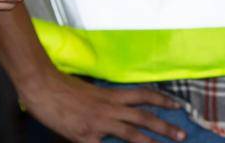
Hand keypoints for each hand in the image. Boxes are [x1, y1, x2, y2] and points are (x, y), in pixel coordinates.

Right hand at [18, 67, 187, 142]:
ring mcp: (98, 124)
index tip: (177, 105)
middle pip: (143, 117)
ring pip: (131, 134)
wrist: (42, 87)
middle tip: (182, 134)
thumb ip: (105, 101)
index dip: (162, 99)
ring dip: (150, 142)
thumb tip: (118, 110)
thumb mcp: (90, 91)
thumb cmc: (63, 87)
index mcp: (111, 95)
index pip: (143, 95)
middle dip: (165, 126)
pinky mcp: (85, 137)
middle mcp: (109, 109)